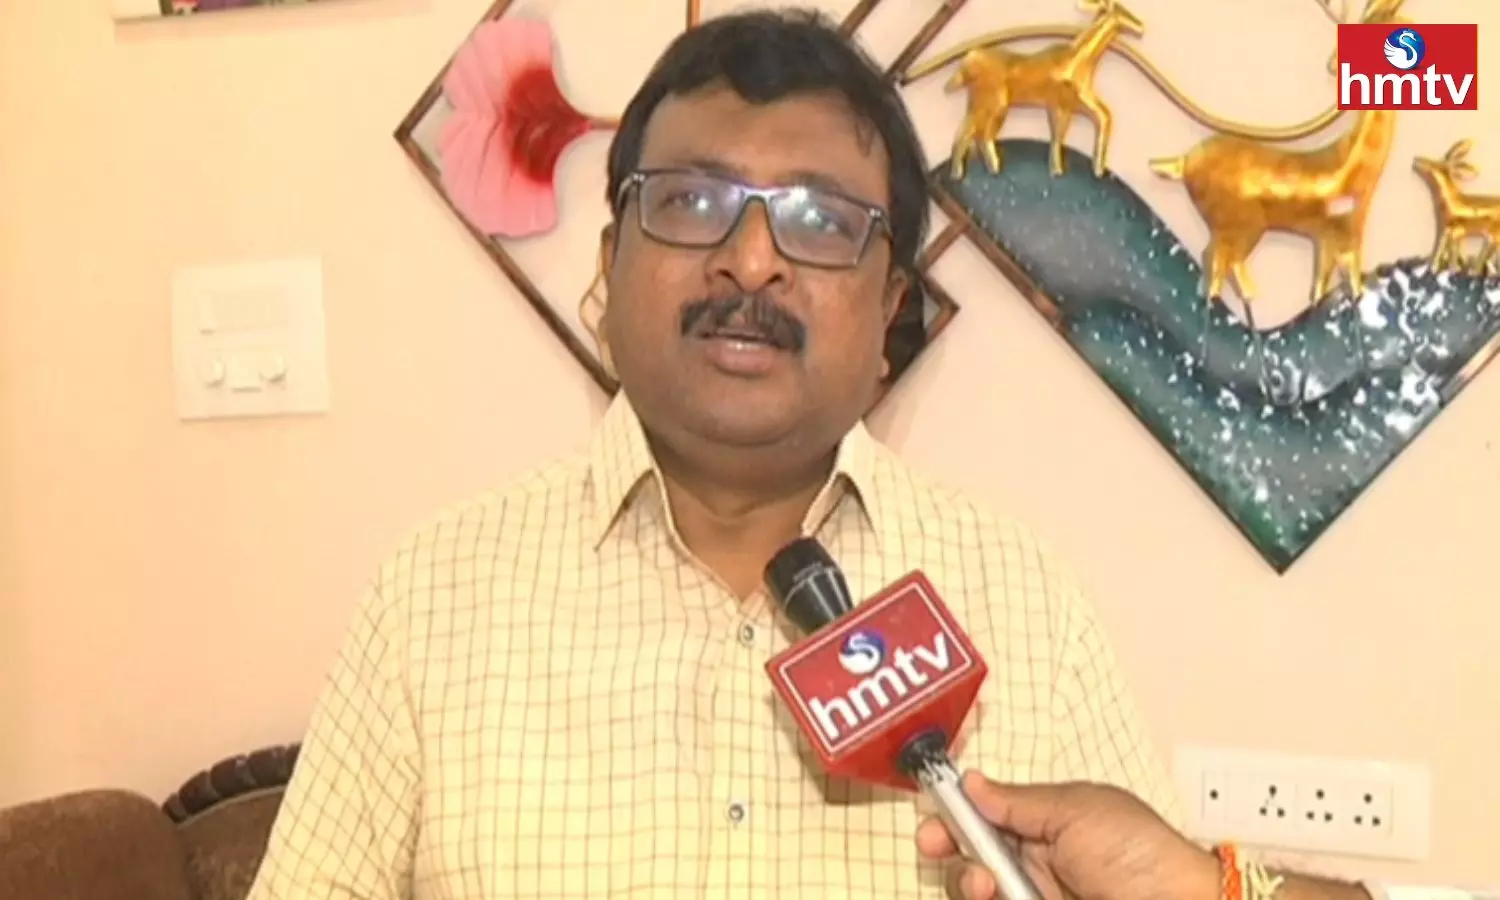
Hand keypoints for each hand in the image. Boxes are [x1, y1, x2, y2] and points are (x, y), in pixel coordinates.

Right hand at [916, 774, 1219, 899]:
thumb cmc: (1142, 854)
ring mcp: (1039, 897)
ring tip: (986, 887)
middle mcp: (1037, 865)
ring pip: (980, 894)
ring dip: (968, 885)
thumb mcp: (1076, 811)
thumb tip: (972, 782)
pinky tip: (993, 897)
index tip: (932, 825)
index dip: (954, 820)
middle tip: (938, 850)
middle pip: (971, 861)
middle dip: (949, 855)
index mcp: (1045, 825)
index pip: (986, 819)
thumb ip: (1017, 802)